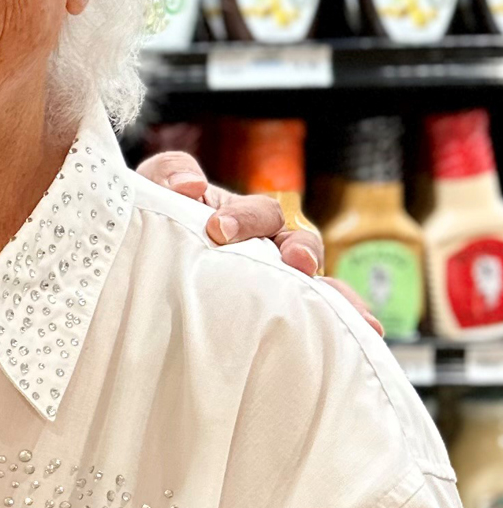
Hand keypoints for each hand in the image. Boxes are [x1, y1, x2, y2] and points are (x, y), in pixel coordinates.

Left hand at [137, 151, 383, 335]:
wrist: (140, 260)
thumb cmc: (154, 220)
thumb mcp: (154, 188)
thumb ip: (169, 172)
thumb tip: (190, 185)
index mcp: (242, 218)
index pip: (260, 213)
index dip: (245, 218)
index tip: (218, 229)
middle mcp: (268, 248)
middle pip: (300, 244)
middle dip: (303, 251)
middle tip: (297, 261)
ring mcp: (273, 283)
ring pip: (314, 284)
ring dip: (333, 293)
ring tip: (352, 312)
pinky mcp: (271, 315)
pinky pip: (312, 317)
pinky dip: (340, 322)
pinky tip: (365, 335)